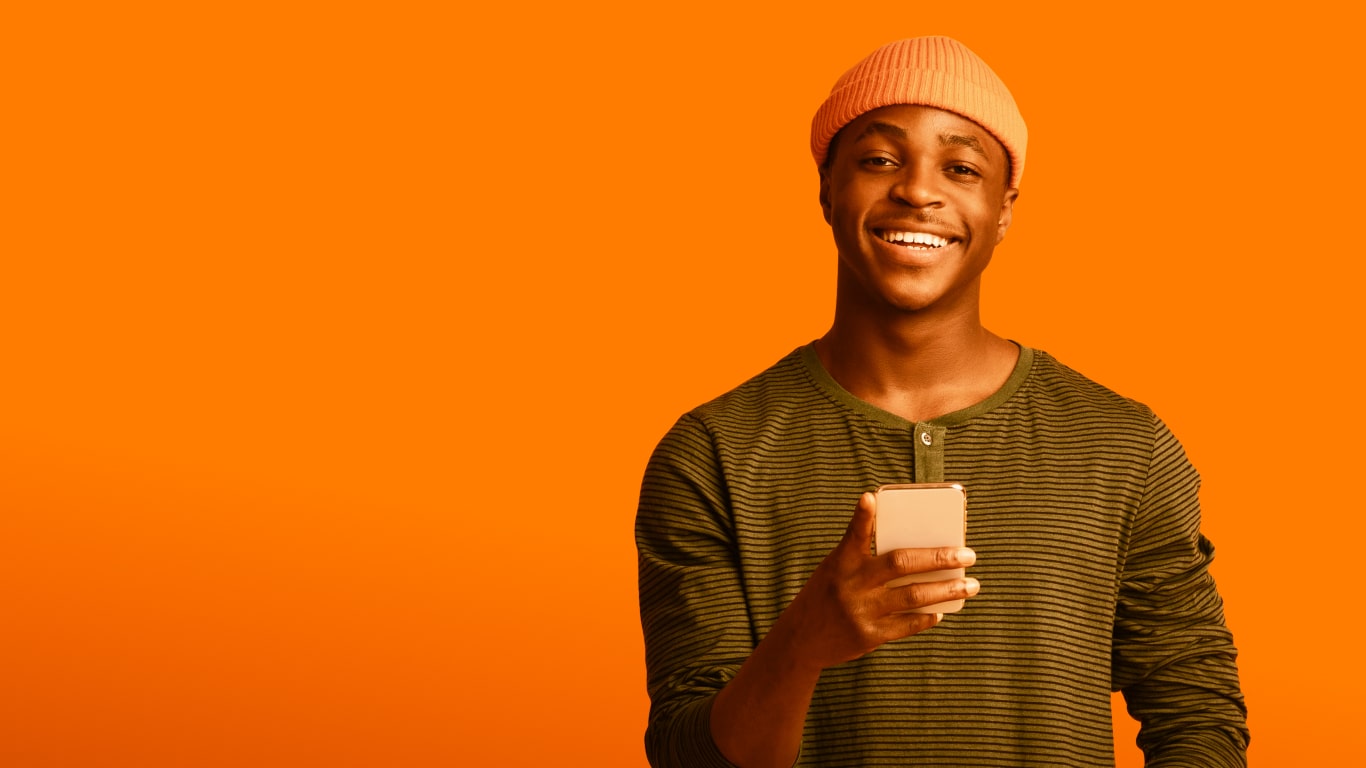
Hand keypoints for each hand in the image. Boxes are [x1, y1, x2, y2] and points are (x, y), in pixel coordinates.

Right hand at [774, 491, 978, 672]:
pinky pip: (907, 624)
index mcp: (840, 563)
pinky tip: (941, 611)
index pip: (852, 535)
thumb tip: (914, 552)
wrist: (801, 641)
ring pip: (914, 596)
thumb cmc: (825, 597)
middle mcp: (851, 585)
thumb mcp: (833, 571)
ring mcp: (861, 612)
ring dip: (947, 590)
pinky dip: (927, 616)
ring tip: (970, 585)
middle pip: (901, 564)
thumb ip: (864, 560)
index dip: (862, 516)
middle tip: (968, 554)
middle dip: (939, 558)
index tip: (870, 498)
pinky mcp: (869, 636)